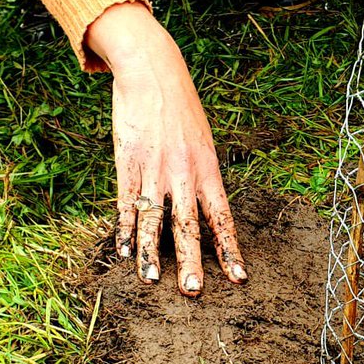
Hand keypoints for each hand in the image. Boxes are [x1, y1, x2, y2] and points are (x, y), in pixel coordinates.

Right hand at [86, 2, 246, 293]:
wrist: (153, 70)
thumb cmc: (182, 109)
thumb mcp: (203, 142)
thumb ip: (204, 176)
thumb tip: (208, 212)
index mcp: (209, 169)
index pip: (222, 218)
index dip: (230, 249)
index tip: (239, 278)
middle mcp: (184, 173)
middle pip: (189, 225)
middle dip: (191, 261)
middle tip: (194, 292)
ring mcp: (154, 168)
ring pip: (153, 219)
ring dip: (150, 253)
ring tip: (150, 281)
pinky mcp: (127, 162)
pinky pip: (126, 202)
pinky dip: (124, 229)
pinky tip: (123, 252)